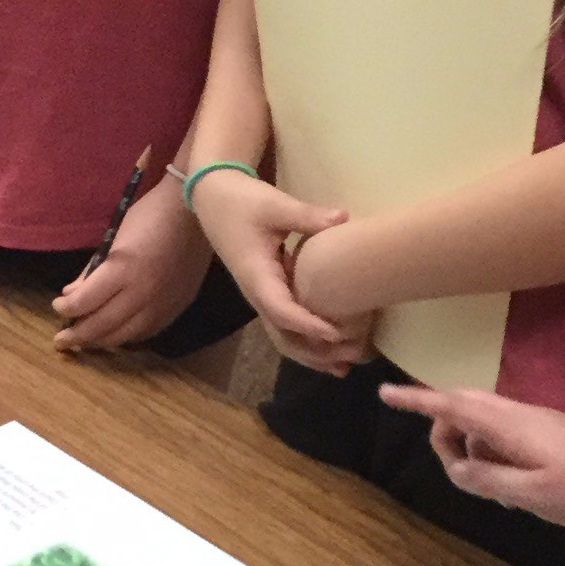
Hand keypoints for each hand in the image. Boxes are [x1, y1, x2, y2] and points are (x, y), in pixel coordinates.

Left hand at [51, 176, 211, 352]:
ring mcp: (163, 303)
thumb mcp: (114, 237)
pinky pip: (148, 331)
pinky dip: (128, 336)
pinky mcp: (178, 306)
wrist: (195, 211)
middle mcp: (143, 292)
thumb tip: (72, 296)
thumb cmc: (150, 215)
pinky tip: (115, 335)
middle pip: (104, 325)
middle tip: (61, 341)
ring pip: (126, 335)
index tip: (57, 307)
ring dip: (102, 341)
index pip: (86, 302)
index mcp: (123, 269)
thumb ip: (93, 270)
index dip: (67, 309)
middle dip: (78, 336)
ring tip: (85, 343)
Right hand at [189, 168, 364, 371]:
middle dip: (314, 352)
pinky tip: (333, 347)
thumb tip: (343, 218)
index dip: (307, 324)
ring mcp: (262, 296)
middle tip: (350, 357)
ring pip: (284, 336)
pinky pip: (287, 325)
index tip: (336, 333)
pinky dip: (308, 340)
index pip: (280, 310)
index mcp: (256, 276)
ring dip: (312, 354)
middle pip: (282, 335)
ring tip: (345, 366)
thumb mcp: (274, 205)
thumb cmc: (242, 202)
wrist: (214, 199)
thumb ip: (306, 215)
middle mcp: (257, 294)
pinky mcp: (269, 293)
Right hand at [378, 382, 564, 527]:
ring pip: (479, 421)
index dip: (415, 400)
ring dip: (470, 447)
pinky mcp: (540, 428)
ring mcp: (528, 419)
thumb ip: (489, 480)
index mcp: (505, 428)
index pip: (450, 406)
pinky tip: (510, 487)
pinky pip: (499, 432)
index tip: (385, 393)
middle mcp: (512, 415)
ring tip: (492, 489)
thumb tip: (456, 469)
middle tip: (456, 468)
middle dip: (443, 432)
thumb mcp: (532, 494)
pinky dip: (490, 453)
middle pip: (459, 408)